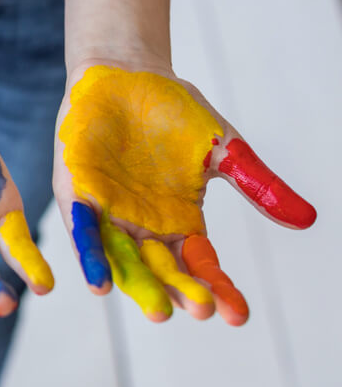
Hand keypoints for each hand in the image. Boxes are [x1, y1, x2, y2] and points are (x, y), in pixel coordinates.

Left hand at [54, 64, 315, 324]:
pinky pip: (83, 229)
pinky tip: (100, 283)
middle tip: (199, 313)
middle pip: (163, 269)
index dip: (218, 289)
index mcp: (179, 221)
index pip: (201, 265)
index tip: (239, 316)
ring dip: (138, 285)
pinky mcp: (78, 192)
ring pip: (123, 259)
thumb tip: (308, 220)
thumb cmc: (175, 111)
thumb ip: (258, 185)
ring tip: (158, 311)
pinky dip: (91, 254)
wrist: (126, 71)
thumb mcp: (225, 151)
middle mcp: (142, 225)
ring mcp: (108, 212)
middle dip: (180, 291)